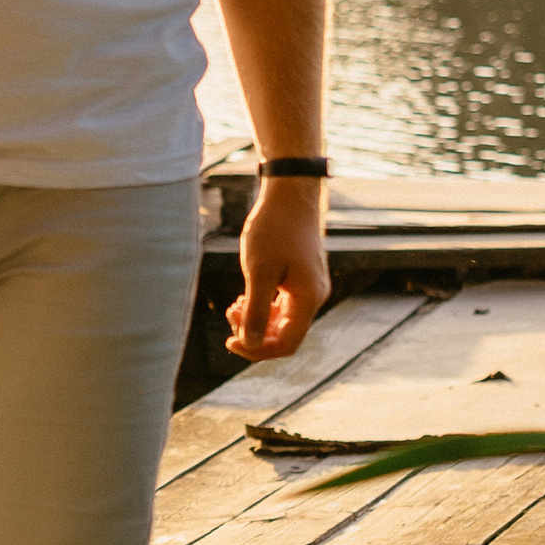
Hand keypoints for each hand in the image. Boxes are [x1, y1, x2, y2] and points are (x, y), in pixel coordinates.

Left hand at [224, 179, 329, 363]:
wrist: (290, 194)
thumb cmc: (274, 228)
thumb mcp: (259, 271)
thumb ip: (255, 311)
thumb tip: (249, 344)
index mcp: (308, 299)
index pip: (287, 344)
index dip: (258, 350)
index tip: (230, 341)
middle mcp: (314, 297)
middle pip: (284, 335)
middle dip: (254, 332)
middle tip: (230, 312)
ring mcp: (309, 287)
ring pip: (282, 320)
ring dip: (256, 319)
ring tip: (234, 304)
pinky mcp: (301, 278)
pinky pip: (283, 305)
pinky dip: (263, 306)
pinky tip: (244, 297)